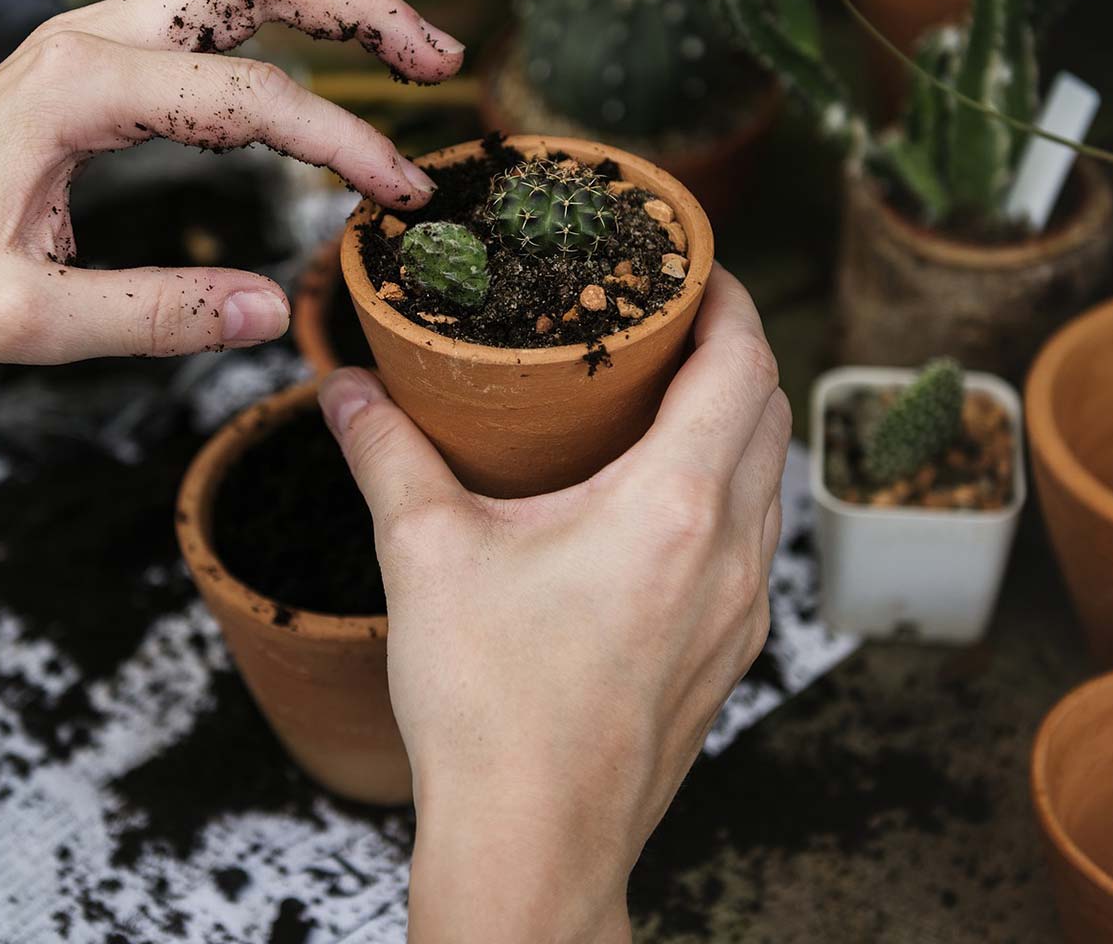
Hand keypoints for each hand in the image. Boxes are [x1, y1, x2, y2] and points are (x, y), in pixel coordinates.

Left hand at [0, 0, 463, 364]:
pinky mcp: (102, 44)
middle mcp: (95, 34)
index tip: (401, 194)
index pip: (253, 97)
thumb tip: (271, 311)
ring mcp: (97, 28)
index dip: (344, 140)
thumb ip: (153, 318)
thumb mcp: (27, 320)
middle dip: (361, 7)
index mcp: (83, 90)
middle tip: (440, 55)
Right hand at [319, 265, 790, 943]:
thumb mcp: (425, 556)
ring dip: (737, 418)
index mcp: (674, 506)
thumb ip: (385, 454)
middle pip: (769, 410)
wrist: (534, 847)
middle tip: (671, 320)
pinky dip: (730, 485)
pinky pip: (756, 536)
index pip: (742, 363)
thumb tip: (343, 389)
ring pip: (770, 476)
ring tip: (669, 394)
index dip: (730, 299)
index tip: (696, 266)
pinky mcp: (732, 649)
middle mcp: (731, 550)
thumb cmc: (489, 708)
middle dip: (734, 348)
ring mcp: (743, 607)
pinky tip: (666, 496)